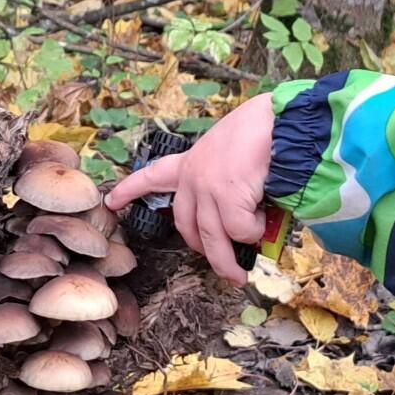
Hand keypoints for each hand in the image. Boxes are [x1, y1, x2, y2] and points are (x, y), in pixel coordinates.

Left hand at [106, 93, 274, 283]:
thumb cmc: (267, 132)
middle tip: (221, 270)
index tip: (112, 200)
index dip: (131, 189)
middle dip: (205, 253)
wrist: (282, 117)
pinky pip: (239, 231)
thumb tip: (246, 219)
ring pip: (212, 239)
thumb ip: (231, 186)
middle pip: (187, 227)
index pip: (153, 176)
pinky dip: (253, 233)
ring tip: (239, 277)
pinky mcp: (226, 195)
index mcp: (193, 162)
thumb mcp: (237, 158)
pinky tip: (264, 219)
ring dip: (227, 263)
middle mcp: (194, 176)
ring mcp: (207, 186)